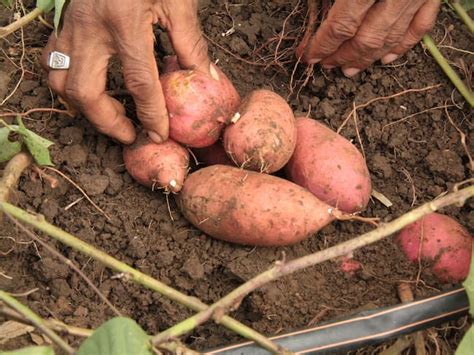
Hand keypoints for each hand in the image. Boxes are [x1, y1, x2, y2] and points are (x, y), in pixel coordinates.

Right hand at [42, 0, 209, 143]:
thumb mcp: (178, 1)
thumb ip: (190, 41)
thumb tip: (204, 76)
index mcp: (125, 23)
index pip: (139, 83)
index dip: (151, 114)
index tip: (160, 134)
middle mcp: (91, 29)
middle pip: (86, 92)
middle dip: (108, 122)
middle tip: (130, 132)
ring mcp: (72, 26)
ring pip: (61, 81)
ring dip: (84, 106)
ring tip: (110, 114)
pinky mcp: (64, 22)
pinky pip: (53, 61)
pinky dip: (68, 81)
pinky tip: (90, 85)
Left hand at [298, 0, 439, 76]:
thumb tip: (313, 5)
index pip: (341, 25)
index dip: (322, 45)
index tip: (308, 56)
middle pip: (366, 39)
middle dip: (341, 56)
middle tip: (325, 65)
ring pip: (391, 38)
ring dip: (367, 59)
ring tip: (348, 69)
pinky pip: (420, 26)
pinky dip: (402, 45)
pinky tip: (386, 58)